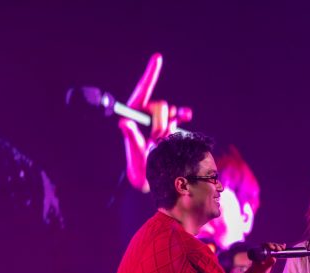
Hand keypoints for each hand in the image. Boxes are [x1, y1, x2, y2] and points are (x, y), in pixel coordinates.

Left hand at [118, 54, 193, 191]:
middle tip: (157, 138)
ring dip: (168, 126)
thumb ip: (130, 136)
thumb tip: (123, 122)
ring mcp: (157, 119)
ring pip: (170, 113)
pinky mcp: (168, 126)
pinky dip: (182, 115)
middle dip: (160, 121)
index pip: (143, 91)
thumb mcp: (134, 151)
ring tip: (161, 141)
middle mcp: (145, 113)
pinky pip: (178, 116)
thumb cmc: (138, 165)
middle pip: (159, 105)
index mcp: (134, 114)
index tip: (158, 58)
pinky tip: (186, 115)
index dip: (151, 75)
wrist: (150, 177)